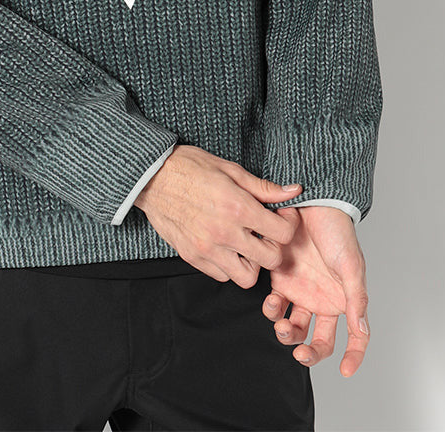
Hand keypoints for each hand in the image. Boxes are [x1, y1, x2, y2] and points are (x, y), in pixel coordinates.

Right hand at [133, 144, 302, 284]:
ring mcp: (207, 249)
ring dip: (251, 262)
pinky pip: (221, 275)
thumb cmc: (189, 167)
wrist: (150, 176)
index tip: (281, 217)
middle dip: (274, 246)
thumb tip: (293, 191)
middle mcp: (224, 233)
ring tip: (245, 243)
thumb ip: (263, 187)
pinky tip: (225, 246)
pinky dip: (228, 265)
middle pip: (270, 260)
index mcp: (237, 208)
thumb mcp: (230, 170)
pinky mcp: (192, 257)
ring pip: (246, 277)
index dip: (288, 224)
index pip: (282, 233)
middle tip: (266, 232)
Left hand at [261, 205, 370, 376]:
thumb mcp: (351, 264)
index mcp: (344, 299)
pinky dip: (271, 309)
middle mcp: (322, 299)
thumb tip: (361, 330)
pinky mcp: (280, 279)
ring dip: (286, 332)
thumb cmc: (337, 231)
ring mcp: (300, 291)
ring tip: (281, 324)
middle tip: (300, 352)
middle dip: (308, 350)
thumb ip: (356, 298)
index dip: (353, 357)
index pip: (354, 336)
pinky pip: (274, 304)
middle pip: (318, 339)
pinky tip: (271, 303)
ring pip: (292, 325)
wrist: (311, 203)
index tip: (346, 371)